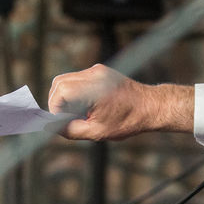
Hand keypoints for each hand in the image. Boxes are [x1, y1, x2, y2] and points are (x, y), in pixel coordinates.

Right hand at [47, 64, 192, 141]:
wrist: (151, 106)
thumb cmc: (128, 121)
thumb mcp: (98, 132)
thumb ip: (71, 130)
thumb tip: (52, 127)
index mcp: (94, 89)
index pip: (60, 91)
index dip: (55, 107)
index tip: (61, 120)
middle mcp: (94, 75)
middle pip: (58, 83)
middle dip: (56, 102)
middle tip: (66, 118)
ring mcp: (96, 70)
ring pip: (65, 79)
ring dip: (64, 97)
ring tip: (76, 113)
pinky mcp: (98, 70)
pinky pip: (76, 79)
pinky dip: (73, 92)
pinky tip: (85, 106)